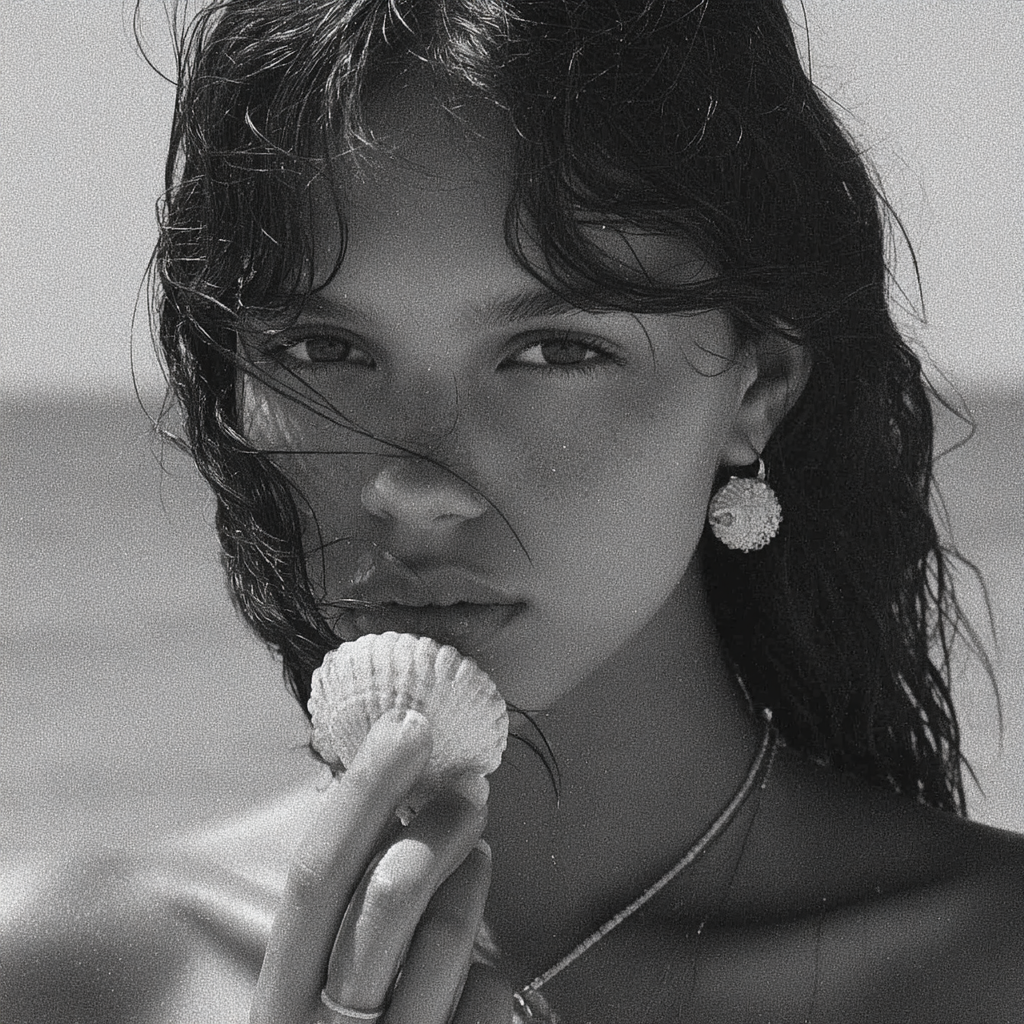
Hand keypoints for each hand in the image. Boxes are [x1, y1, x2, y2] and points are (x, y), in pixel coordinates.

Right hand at [250, 709, 512, 1023]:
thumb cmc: (325, 1020)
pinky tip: (479, 959)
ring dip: (470, 884)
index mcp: (277, 985)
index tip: (409, 723)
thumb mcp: (307, 959)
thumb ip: (330, 885)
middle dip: (431, 828)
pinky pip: (485, 1007)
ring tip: (478, 849)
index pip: (315, 874)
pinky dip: (489, 973)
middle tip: (469, 783)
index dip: (364, 792)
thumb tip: (366, 777)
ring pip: (442, 953)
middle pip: (383, 906)